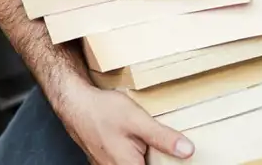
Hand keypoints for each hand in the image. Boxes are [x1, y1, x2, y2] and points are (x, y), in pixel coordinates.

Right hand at [48, 80, 194, 164]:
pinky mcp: (104, 160)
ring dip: (146, 157)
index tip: (179, 159)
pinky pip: (124, 162)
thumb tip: (187, 151)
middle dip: (157, 159)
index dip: (166, 164)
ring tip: (151, 145)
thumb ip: (162, 137)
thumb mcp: (137, 120)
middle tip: (171, 150)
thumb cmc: (102, 111)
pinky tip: (138, 143)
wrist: (74, 103)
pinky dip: (135, 155)